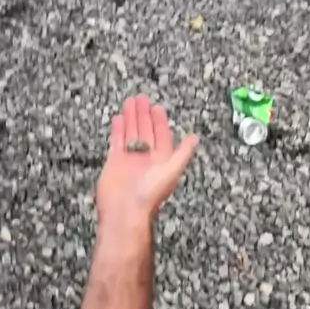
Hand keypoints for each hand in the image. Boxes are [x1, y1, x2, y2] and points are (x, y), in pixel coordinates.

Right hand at [96, 95, 197, 229]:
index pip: (161, 135)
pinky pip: (117, 142)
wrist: (124, 210)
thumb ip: (183, 152)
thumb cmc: (149, 193)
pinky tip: (118, 118)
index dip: (159, 121)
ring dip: (131, 118)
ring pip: (131, 133)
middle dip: (144, 115)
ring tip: (129, 102)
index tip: (156, 107)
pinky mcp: (114, 162)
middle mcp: (146, 158)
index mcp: (161, 159)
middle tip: (141, 98)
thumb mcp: (172, 170)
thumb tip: (195, 137)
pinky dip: (118, 130)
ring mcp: (129, 159)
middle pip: (145, 131)